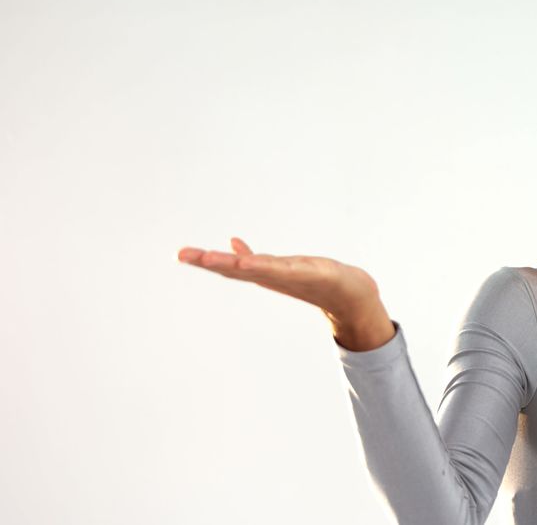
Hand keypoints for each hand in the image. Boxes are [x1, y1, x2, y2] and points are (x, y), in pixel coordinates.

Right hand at [176, 237, 390, 345]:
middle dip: (211, 262)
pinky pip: (288, 270)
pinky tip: (247, 262)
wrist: (352, 296)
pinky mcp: (315, 274)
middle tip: (183, 255)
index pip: (231, 267)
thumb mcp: (282, 266)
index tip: (181, 254)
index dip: (205, 260)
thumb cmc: (316, 280)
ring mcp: (293, 276)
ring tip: (210, 258)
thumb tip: (232, 244)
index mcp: (266, 273)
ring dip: (234, 264)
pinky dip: (268, 266)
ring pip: (259, 270)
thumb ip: (255, 259)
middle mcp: (275, 276)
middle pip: (238, 269)